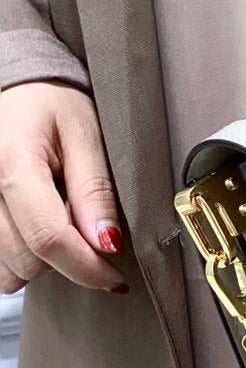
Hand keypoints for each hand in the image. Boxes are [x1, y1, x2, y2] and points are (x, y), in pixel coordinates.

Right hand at [0, 81, 126, 294]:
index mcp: (13, 162)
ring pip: (7, 267)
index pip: (47, 238)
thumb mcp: (86, 134)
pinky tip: (37, 222)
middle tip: (86, 220)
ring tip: (58, 214)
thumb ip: (95, 190)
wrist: (17, 89)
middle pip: (26, 260)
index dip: (86, 267)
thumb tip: (106, 244)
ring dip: (41, 257)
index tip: (114, 279)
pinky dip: (22, 252)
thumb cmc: (52, 103)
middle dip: (68, 255)